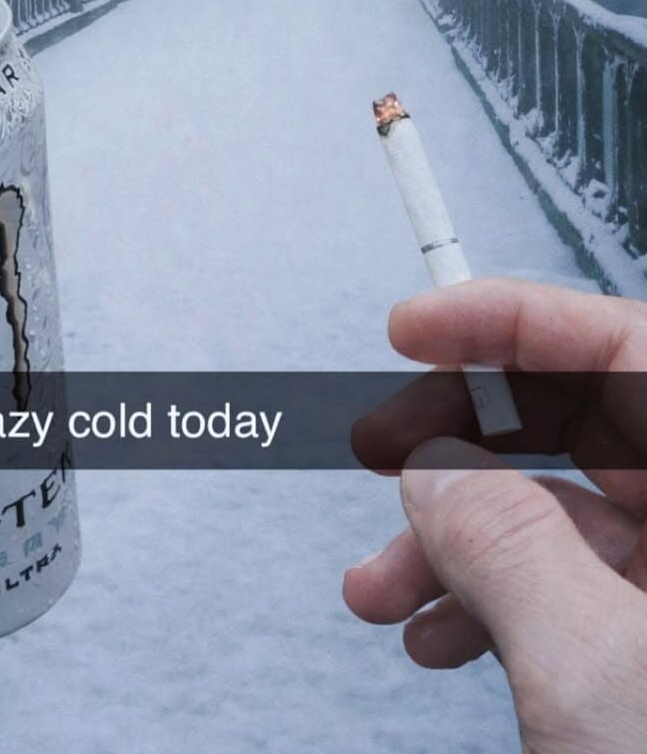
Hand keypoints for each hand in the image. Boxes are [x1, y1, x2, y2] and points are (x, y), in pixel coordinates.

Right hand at [344, 279, 646, 752]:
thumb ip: (505, 542)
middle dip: (464, 455)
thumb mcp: (602, 677)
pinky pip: (586, 593)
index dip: (510, 320)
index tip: (413, 323)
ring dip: (465, 546)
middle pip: (590, 435)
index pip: (627, 347)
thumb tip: (434, 465)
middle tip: (376, 468)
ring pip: (576, 520)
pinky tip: (442, 643)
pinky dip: (504, 605)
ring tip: (382, 596)